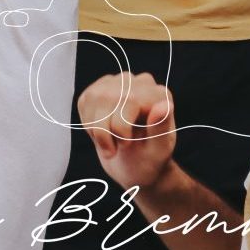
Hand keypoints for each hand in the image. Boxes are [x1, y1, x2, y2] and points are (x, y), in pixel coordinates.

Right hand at [77, 72, 178, 195]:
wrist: (135, 167)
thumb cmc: (149, 160)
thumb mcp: (158, 151)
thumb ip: (161, 127)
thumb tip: (165, 104)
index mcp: (159, 95)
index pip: (129, 101)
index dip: (120, 128)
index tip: (126, 145)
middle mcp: (141, 82)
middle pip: (108, 98)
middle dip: (104, 131)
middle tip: (114, 149)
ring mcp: (120, 82)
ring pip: (94, 98)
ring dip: (95, 128)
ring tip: (110, 141)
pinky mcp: (102, 87)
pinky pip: (85, 101)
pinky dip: (88, 123)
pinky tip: (103, 131)